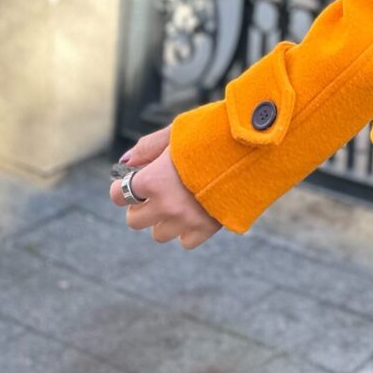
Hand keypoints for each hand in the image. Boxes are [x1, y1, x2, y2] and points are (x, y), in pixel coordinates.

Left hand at [110, 124, 222, 248]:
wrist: (253, 147)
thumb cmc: (213, 133)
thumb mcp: (177, 131)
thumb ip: (148, 147)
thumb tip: (126, 162)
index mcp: (153, 179)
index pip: (119, 195)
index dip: (122, 187)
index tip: (132, 181)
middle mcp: (165, 204)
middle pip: (134, 220)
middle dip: (140, 206)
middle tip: (154, 194)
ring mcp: (186, 219)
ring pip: (158, 234)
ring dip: (163, 220)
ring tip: (178, 202)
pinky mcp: (207, 228)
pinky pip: (185, 241)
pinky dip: (186, 230)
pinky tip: (195, 212)